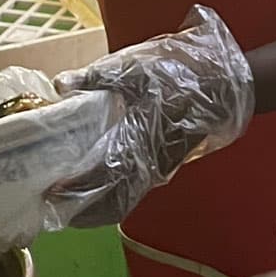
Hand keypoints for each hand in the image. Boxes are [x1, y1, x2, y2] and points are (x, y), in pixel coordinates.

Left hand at [45, 7, 254, 228]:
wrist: (225, 84)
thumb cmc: (181, 74)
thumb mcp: (136, 68)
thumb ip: (96, 78)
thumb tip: (60, 84)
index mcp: (140, 141)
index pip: (102, 175)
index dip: (75, 186)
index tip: (51, 190)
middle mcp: (150, 164)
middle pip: (111, 202)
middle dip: (80, 208)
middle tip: (50, 203)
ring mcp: (159, 168)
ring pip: (123, 201)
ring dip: (95, 207)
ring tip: (66, 202)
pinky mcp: (163, 165)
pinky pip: (133, 192)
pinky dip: (110, 198)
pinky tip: (94, 189)